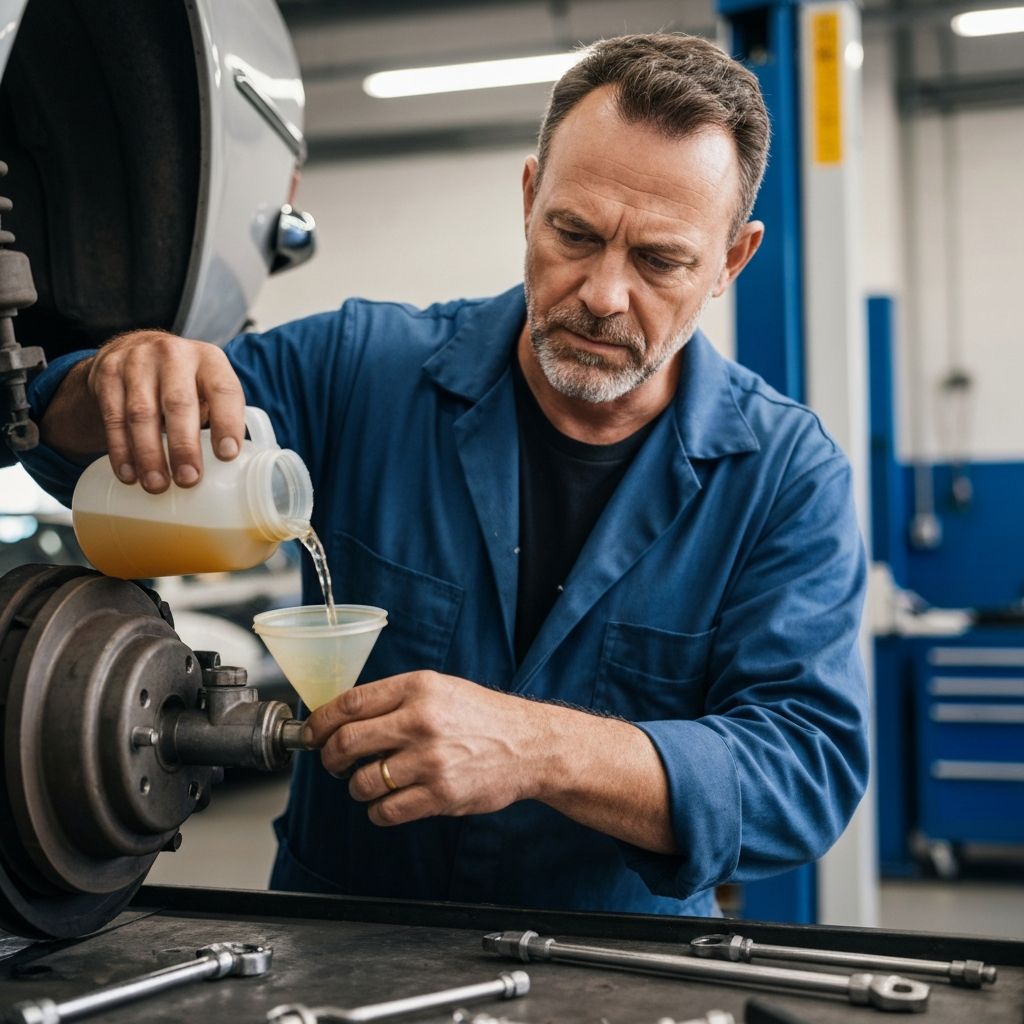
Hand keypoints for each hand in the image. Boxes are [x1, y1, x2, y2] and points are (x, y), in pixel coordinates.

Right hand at [43, 330, 245, 491]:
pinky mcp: (108, 374)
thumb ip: (217, 416)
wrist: (132, 348)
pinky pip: (113, 417)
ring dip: (149, 454)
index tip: (227, 455)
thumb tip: (229, 468)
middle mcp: (174, 355)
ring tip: (157, 485)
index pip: (223, 390)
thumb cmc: (182, 381)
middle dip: (184, 446)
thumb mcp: (206, 385)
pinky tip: (128, 474)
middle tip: (188, 480)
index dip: (227, 422)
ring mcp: (137, 362)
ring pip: (142, 413)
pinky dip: (121, 450)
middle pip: (179, 403)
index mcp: (209, 360)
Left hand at [304, 671, 549, 826]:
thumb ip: (395, 699)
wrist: (528, 744)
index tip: (312, 734)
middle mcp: (421, 721)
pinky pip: (386, 811)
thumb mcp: (439, 689)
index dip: (320, 722)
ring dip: (357, 786)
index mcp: (418, 688)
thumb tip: (342, 718)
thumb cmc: (482, 716)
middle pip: (346, 742)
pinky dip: (378, 811)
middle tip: (333, 763)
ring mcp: (430, 760)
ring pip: (362, 782)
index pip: (350, 704)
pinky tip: (389, 801)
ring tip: (371, 781)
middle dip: (329, 757)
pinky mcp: (440, 794)